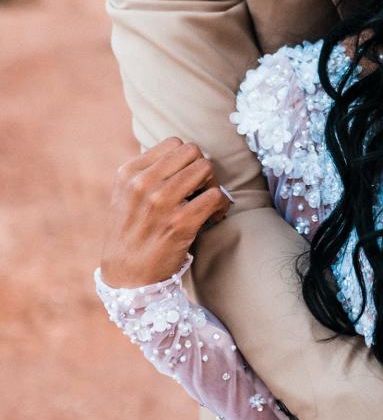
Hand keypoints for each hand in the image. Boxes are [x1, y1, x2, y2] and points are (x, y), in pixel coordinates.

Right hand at [100, 138, 230, 287]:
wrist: (126, 275)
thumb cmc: (131, 231)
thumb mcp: (125, 194)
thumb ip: (147, 171)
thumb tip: (183, 153)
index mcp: (129, 173)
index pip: (174, 143)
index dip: (186, 159)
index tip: (186, 177)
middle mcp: (142, 184)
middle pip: (192, 152)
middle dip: (201, 167)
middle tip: (201, 187)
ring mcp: (161, 203)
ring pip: (205, 168)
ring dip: (212, 183)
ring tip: (207, 200)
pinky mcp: (180, 224)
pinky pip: (215, 196)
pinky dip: (221, 204)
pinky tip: (213, 215)